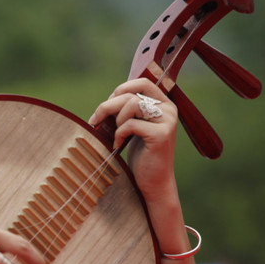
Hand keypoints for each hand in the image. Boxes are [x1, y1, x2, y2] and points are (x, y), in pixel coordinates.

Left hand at [88, 78, 177, 200]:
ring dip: (115, 119)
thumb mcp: (134, 125)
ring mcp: (167, 121)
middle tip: (96, 120)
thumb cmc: (141, 153)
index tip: (107, 105)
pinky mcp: (161, 134)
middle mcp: (169, 109)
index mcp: (164, 104)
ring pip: (131, 104)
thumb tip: (108, 99)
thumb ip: (128, 109)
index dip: (121, 89)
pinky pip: (130, 124)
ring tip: (114, 134)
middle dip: (108, 105)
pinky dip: (119, 134)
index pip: (142, 82)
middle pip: (131, 93)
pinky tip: (118, 144)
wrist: (153, 181)